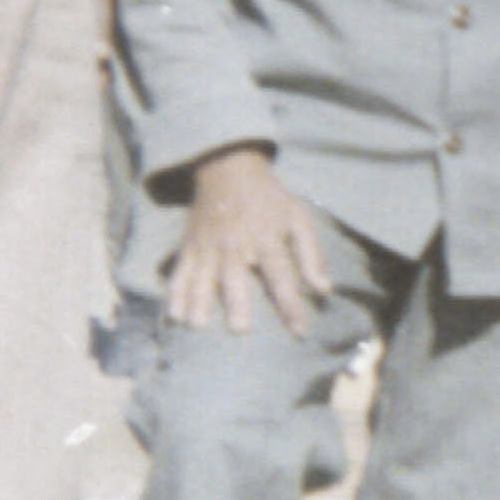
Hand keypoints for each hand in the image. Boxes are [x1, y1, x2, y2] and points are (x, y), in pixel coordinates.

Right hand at [171, 146, 331, 335]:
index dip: (291, 305)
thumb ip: (312, 255)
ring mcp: (209, 247)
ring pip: (201, 278)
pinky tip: (174, 316)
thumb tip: (324, 289)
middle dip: (237, 304)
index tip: (300, 332)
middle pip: (235, 278)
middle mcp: (236, 245)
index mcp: (267, 239)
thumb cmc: (270, 198)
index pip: (282, 277)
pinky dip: (175, 294)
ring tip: (197, 325)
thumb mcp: (299, 217)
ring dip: (198, 302)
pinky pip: (179, 273)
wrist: (228, 168)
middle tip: (239, 330)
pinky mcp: (189, 247)